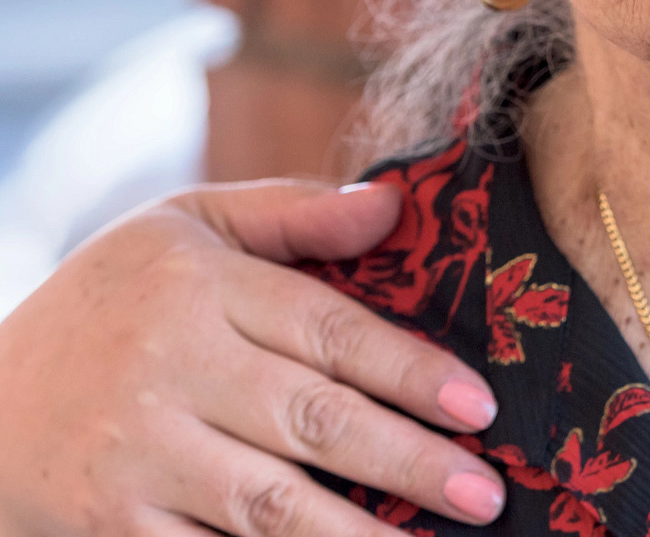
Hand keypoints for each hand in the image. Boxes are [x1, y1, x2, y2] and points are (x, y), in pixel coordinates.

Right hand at [0, 181, 505, 536]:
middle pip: (311, 420)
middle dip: (407, 460)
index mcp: (197, 286)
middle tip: (483, 492)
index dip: (411, 370)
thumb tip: (394, 203)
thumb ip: (292, 215)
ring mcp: (135, 452)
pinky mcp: (109, 522)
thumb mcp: (183, 228)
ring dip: (355, 533)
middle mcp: (167, 367)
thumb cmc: (109, 304)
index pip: (328, 330)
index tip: (481, 406)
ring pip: (267, 503)